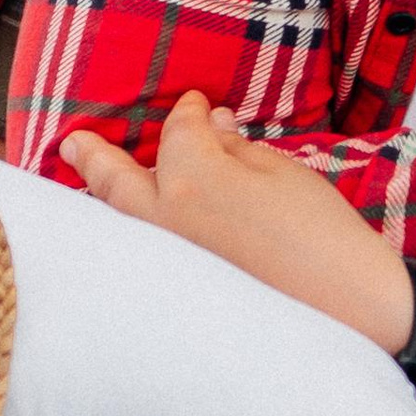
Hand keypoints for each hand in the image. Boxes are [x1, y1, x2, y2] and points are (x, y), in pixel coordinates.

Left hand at [62, 93, 415, 356]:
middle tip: (72, 144)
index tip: (198, 105)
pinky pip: (139, 252)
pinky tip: (131, 224)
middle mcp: (162, 219)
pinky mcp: (172, 295)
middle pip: (115, 180)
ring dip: (102, 197)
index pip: (178, 131)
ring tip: (84, 178)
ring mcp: (162, 263)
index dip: (189, 113)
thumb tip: (212, 126)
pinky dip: (130, 231)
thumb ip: (235, 148)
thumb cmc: (320, 232)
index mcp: (190, 177)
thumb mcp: (282, 171)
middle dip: (93, 157)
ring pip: (119, 220)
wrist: (343, 309)